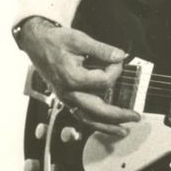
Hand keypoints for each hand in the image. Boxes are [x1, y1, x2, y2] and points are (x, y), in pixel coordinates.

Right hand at [20, 19, 140, 136]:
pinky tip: (106, 126)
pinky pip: (81, 116)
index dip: (116, 70)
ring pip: (88, 119)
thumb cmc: (54, 42)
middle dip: (119, 115)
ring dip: (107, 127)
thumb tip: (119, 56)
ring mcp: (66, 98)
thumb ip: (101, 49)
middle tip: (135, 116)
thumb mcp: (79, 39)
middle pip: (98, 110)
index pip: (104, 81)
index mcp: (72, 78)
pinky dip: (95, 124)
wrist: (35, 44)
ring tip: (123, 131)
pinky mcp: (65, 99)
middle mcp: (68, 93)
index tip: (118, 60)